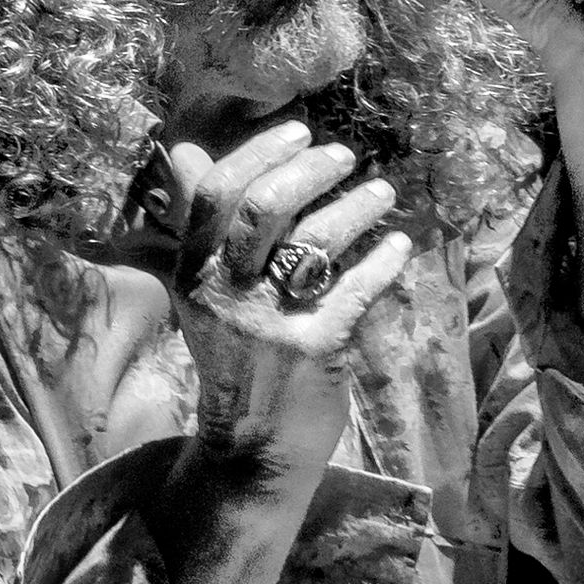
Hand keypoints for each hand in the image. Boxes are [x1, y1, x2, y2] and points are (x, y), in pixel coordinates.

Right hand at [165, 121, 411, 483]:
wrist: (251, 452)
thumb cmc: (235, 360)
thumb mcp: (204, 293)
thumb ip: (199, 223)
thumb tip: (185, 150)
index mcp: (193, 275)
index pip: (217, 193)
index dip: (261, 152)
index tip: (299, 131)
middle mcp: (225, 295)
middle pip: (266, 206)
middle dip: (313, 170)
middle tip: (346, 157)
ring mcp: (269, 323)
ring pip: (317, 241)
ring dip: (358, 208)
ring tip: (381, 193)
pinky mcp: (314, 349)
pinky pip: (357, 288)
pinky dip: (383, 261)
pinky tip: (399, 246)